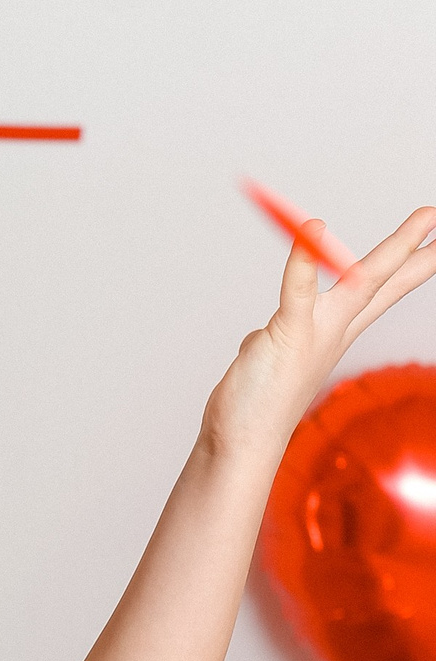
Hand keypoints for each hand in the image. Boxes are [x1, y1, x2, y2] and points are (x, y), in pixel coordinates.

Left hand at [203, 203, 435, 465]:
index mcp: (336, 332)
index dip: (410, 263)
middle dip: (417, 250)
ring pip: (363, 282)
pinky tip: (315, 228)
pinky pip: (300, 290)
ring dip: (395, 248)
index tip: (435, 242)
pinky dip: (305, 260)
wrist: (244, 443)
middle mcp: (335, 331)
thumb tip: (262, 338)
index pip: (381, 291)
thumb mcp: (271, 362)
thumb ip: (270, 346)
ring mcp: (317, 333)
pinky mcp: (290, 334)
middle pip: (385, 282)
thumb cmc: (256, 405)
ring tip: (426, 216)